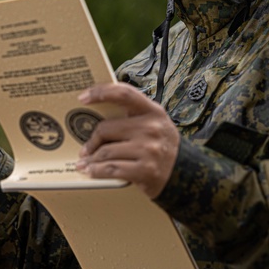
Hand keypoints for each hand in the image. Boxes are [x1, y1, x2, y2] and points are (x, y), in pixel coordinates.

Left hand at [75, 82, 180, 198]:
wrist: (186, 176)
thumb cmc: (161, 147)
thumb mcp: (154, 124)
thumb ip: (132, 116)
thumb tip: (95, 115)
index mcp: (153, 111)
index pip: (124, 93)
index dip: (101, 92)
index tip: (82, 97)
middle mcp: (152, 128)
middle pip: (106, 128)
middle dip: (92, 141)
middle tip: (85, 150)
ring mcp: (149, 149)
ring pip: (106, 152)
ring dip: (91, 160)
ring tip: (84, 163)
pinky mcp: (146, 170)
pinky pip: (112, 169)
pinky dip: (97, 171)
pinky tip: (90, 171)